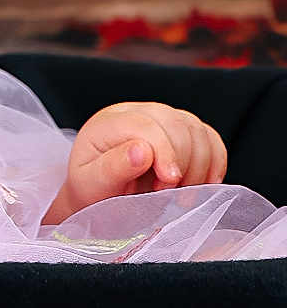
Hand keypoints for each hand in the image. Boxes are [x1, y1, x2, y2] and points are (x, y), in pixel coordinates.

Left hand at [45, 102, 227, 222]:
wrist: (98, 195)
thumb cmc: (92, 191)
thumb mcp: (91, 185)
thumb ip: (112, 169)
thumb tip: (142, 151)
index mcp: (109, 122)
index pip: (146, 126)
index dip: (165, 153)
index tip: (169, 183)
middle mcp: (137, 112)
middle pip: (176, 124)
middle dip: (182, 162)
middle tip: (167, 194)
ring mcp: (162, 118)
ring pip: (196, 130)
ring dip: (199, 166)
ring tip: (180, 195)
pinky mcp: (182, 130)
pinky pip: (209, 137)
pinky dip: (215, 161)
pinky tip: (204, 184)